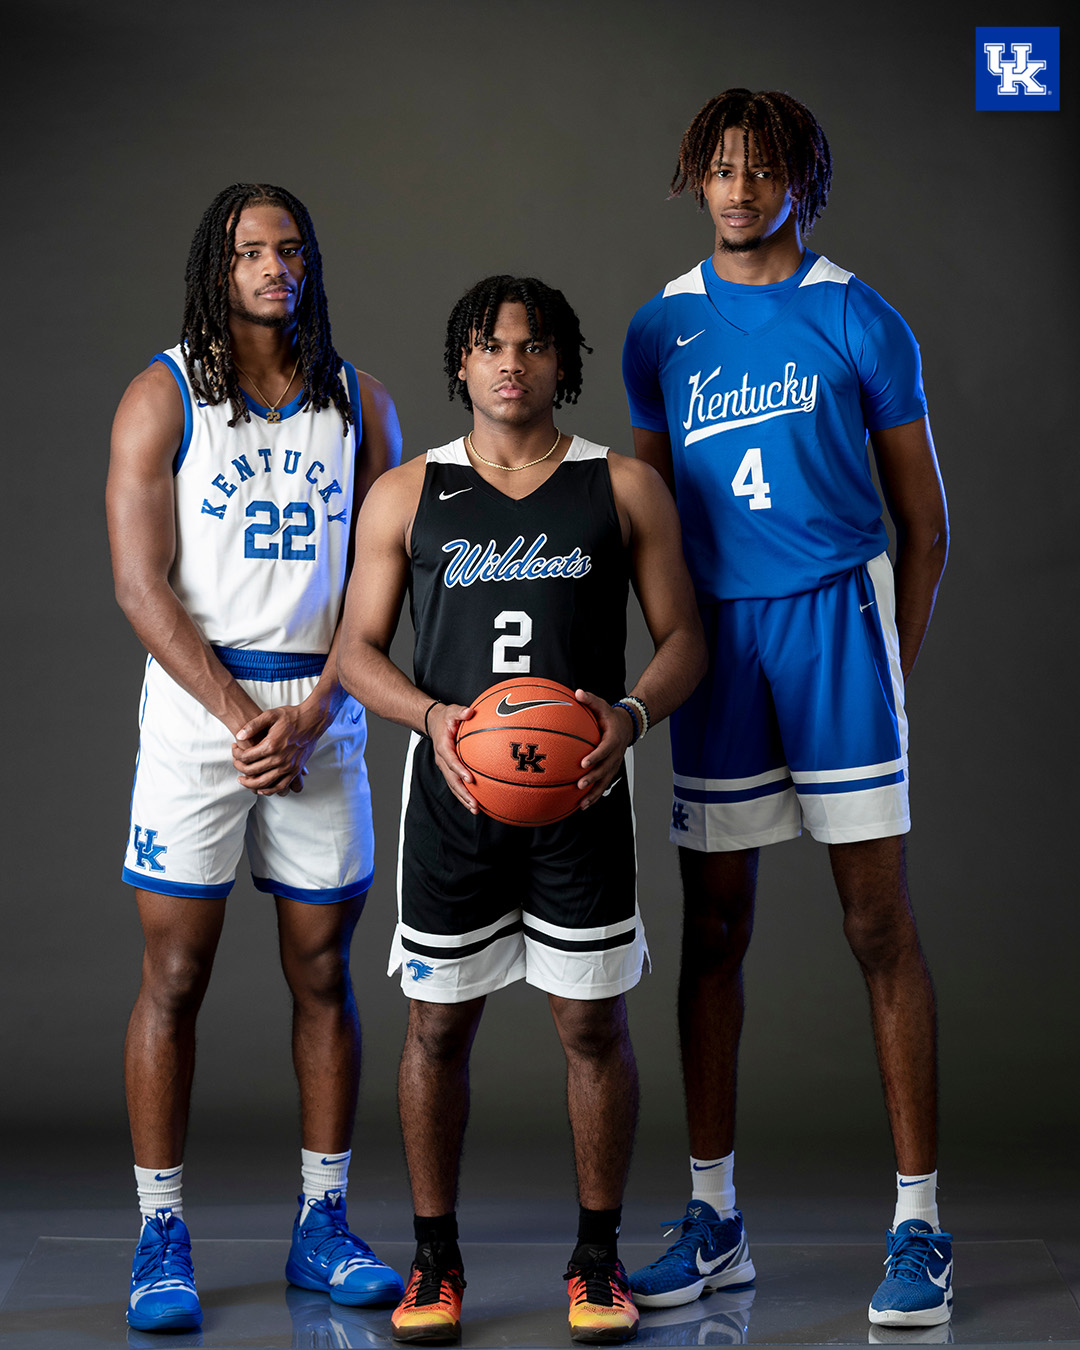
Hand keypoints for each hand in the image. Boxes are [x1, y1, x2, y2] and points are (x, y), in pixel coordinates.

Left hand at [232, 703, 323, 795]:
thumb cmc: (292, 716)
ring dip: (250, 784)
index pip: (246, 757)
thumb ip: (253, 725)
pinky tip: (260, 788)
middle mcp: (279, 758)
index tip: (234, 750)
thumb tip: (239, 736)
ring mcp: (288, 766)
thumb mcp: (271, 715)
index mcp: (271, 745)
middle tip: (236, 763)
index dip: (236, 754)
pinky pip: (280, 786)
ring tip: (243, 780)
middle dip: (239, 768)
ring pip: (264, 783)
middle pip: (252, 771)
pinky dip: (268, 790)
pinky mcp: (296, 770)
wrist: (313, 720)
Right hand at [429, 702, 478, 813]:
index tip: (470, 779)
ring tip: (475, 809)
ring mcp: (445, 767)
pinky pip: (456, 784)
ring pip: (453, 786)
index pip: (451, 761)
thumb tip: (469, 711)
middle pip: (451, 780)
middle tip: (474, 804)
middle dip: (462, 794)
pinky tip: (475, 803)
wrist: (433, 723)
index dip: (459, 770)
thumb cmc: (445, 717)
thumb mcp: (451, 711)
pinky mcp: (449, 770)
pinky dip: (464, 794)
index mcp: (443, 747)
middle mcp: (442, 760)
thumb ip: (460, 712)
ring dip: (463, 799)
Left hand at [574, 689, 634, 809]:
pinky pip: (603, 786)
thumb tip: (577, 692)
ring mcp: (613, 765)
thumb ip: (590, 699)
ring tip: (582, 804)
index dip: (595, 757)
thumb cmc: (610, 716)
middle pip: (605, 769)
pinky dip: (594, 796)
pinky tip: (582, 806)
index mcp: (612, 740)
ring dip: (594, 793)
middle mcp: (614, 755)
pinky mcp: (610, 772)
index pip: (604, 750)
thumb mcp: (602, 705)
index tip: (583, 763)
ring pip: (605, 782)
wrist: (627, 727)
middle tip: (580, 784)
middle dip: (593, 778)